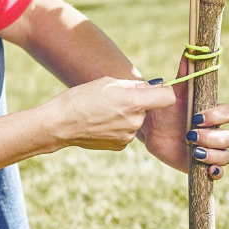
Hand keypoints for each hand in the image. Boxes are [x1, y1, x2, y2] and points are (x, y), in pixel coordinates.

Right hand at [44, 76, 175, 150]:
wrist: (61, 124)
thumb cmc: (83, 97)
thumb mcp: (109, 83)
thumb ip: (135, 85)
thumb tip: (154, 86)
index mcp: (134, 102)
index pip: (168, 97)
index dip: (163, 92)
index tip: (156, 90)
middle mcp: (135, 121)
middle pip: (149, 109)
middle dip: (138, 103)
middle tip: (116, 99)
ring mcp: (128, 136)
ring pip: (137, 120)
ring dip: (127, 115)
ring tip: (105, 112)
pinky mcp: (120, 146)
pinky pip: (127, 131)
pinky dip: (119, 127)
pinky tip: (102, 123)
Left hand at [140, 55, 228, 179]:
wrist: (152, 129)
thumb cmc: (165, 108)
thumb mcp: (173, 91)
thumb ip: (184, 72)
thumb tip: (190, 49)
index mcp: (212, 112)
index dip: (217, 116)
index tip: (196, 117)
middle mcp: (216, 131)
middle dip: (212, 137)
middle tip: (190, 135)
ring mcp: (211, 149)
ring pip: (227, 155)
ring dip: (214, 154)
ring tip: (194, 151)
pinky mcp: (203, 164)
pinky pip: (220, 172)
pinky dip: (216, 172)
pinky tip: (206, 169)